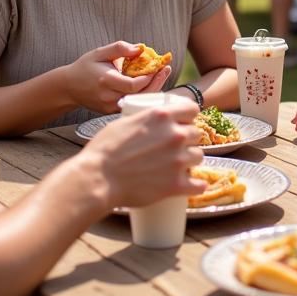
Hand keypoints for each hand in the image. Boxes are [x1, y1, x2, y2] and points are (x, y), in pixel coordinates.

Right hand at [60, 42, 166, 114]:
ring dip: (153, 89)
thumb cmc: (85, 67)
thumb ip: (120, 48)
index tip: (157, 66)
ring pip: (138, 101)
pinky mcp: (112, 112)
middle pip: (140, 95)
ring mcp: (110, 107)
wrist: (69, 87)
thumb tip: (140, 48)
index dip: (148, 77)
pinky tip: (152, 83)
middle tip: (166, 68)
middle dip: (156, 82)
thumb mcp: (100, 52)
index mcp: (106, 81)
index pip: (133, 85)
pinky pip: (133, 104)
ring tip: (162, 74)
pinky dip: (144, 94)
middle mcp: (109, 97)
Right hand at [88, 95, 204, 209]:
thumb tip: (149, 120)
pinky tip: (192, 185)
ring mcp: (178, 160)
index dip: (189, 116)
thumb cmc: (104, 151)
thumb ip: (143, 119)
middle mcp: (175, 135)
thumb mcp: (124, 122)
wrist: (97, 179)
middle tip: (176, 147)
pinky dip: (196, 186)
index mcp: (162, 116)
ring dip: (191, 160)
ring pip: (199, 156)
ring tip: (179, 165)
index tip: (185, 122)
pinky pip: (199, 185)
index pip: (192, 109)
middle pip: (196, 134)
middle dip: (188, 139)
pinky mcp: (176, 184)